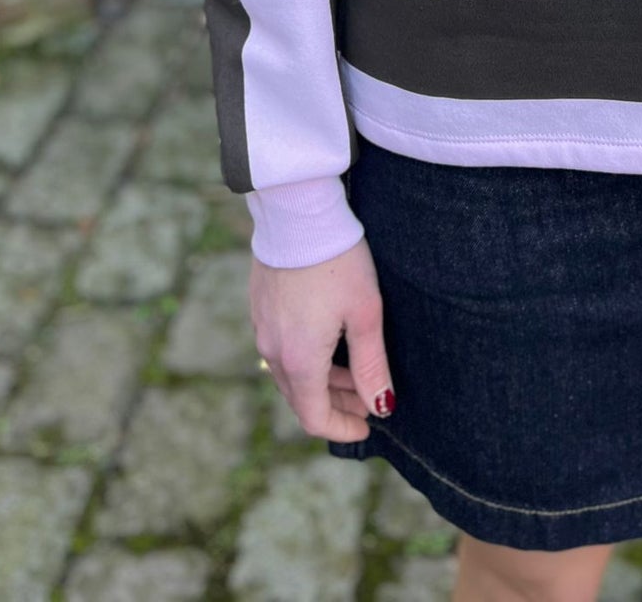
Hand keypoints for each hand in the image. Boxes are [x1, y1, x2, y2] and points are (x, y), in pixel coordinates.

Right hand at [250, 234, 395, 441]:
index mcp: (299, 359)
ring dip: (321, 380)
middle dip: (336, 404)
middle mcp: (273, 350)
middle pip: (301, 397)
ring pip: (290, 373)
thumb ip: (371, 365)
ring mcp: (262, 327)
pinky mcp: (260, 306)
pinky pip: (280, 347)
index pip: (314, 417)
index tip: (369, 425)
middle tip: (369, 398)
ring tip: (354, 369)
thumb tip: (381, 406)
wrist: (297, 211)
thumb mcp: (365, 313)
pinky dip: (305, 357)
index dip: (342, 428)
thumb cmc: (338, 261)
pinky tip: (329, 340)